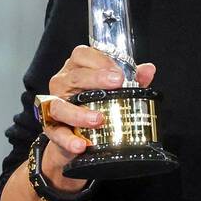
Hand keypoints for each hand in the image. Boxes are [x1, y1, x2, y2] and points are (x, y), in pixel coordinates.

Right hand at [40, 45, 156, 189]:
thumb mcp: (116, 91)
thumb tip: (148, 69)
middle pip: (74, 77)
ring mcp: (54, 107)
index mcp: (76, 69)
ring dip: (78, 113)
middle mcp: (62, 85)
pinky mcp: (52, 130)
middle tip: (117, 83)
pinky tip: (80, 145)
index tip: (119, 72)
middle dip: (95, 79)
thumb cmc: (96, 105)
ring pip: (59, 106)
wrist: (79, 138)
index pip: (82, 55)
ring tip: (99, 119)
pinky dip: (67, 140)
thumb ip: (132, 79)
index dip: (100, 60)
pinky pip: (56, 134)